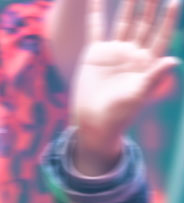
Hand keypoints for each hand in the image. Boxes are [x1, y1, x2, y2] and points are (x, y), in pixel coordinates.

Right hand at [71, 0, 180, 174]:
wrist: (93, 124)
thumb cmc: (119, 116)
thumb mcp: (138, 96)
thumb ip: (155, 77)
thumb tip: (174, 61)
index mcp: (146, 63)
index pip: (161, 35)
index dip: (168, 19)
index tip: (175, 2)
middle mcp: (132, 54)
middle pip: (145, 23)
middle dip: (151, 4)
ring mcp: (114, 52)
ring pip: (124, 21)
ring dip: (129, 3)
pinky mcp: (96, 54)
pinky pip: (96, 27)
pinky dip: (96, 11)